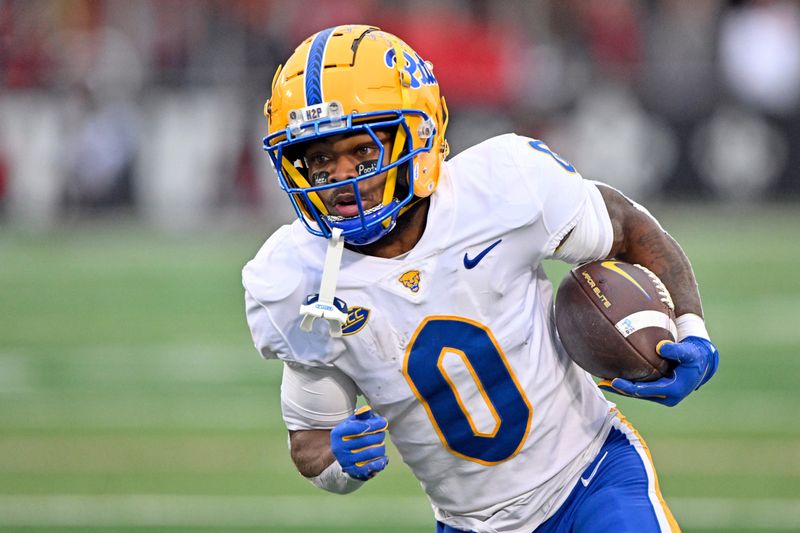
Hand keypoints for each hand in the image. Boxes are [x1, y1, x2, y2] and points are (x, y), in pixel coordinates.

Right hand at [330, 406, 388, 480]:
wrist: (343, 455)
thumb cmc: (351, 435)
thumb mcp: (352, 423)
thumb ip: (361, 415)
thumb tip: (367, 410)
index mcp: (337, 433)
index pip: (359, 427)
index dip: (374, 424)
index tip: (383, 422)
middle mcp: (338, 448)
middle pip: (367, 440)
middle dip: (379, 435)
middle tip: (382, 433)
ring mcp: (346, 461)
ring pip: (372, 453)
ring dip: (381, 447)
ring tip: (381, 444)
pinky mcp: (353, 472)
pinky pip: (372, 467)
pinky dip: (381, 461)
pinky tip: (383, 457)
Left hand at [598, 336, 718, 406]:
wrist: (701, 364)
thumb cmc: (694, 356)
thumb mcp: (689, 353)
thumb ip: (676, 350)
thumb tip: (660, 347)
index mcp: (674, 390)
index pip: (646, 390)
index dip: (629, 387)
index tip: (614, 381)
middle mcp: (666, 397)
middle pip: (638, 395)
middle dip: (620, 390)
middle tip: (602, 383)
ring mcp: (661, 396)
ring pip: (637, 394)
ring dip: (620, 390)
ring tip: (602, 382)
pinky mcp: (657, 392)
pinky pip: (639, 389)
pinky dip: (626, 386)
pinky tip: (611, 379)